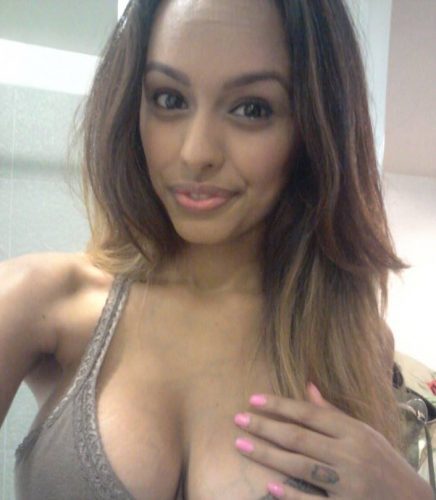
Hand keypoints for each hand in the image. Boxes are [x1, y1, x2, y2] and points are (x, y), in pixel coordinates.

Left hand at [233, 383, 433, 498]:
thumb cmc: (384, 462)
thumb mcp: (364, 432)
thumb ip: (332, 412)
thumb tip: (307, 385)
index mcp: (354, 431)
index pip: (309, 414)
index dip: (279, 405)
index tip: (253, 400)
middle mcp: (350, 454)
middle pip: (299, 437)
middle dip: (265, 427)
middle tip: (238, 419)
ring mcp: (348, 484)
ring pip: (299, 465)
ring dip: (267, 454)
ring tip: (242, 444)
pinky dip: (292, 495)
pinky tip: (269, 486)